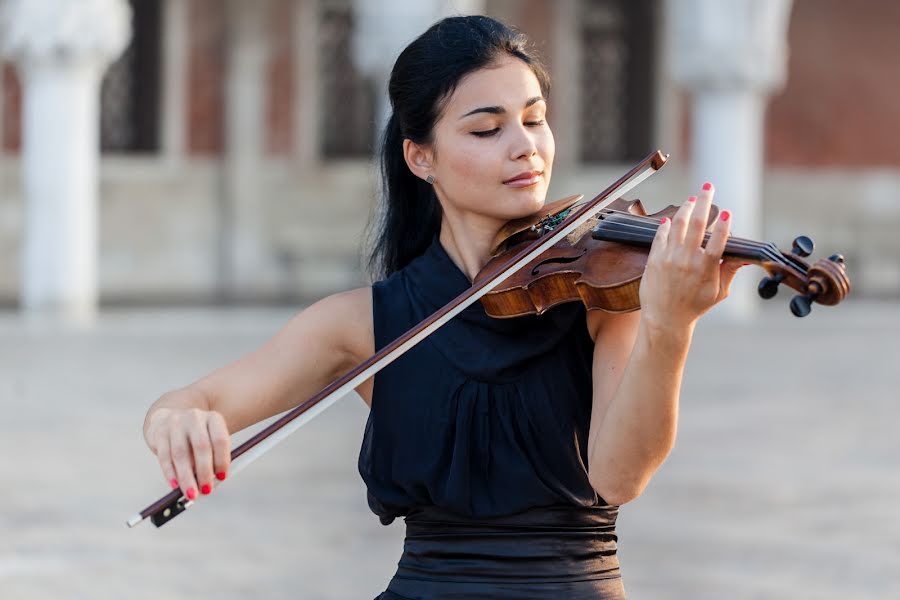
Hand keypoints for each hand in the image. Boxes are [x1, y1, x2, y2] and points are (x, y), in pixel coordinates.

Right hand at [144, 400, 230, 500]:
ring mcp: (176, 423)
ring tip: (191, 493)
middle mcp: (195, 418)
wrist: (170, 419)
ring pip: (181, 453)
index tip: (222, 477)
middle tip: (206, 490)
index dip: (222, 460)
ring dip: (186, 477)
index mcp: (213, 419)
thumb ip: (214, 458)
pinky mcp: (160, 433)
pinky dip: (170, 473)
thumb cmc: (196, 435)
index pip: (220, 440)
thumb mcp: (211, 439)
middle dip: (204, 472)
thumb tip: (213, 482)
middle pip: (201, 446)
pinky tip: (175, 484)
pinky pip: (164, 456)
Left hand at [639, 182, 745, 331]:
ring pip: (677, 225)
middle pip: (696, 223)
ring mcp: (669, 258)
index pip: (718, 240)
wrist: (665, 319)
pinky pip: (660, 236)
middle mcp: (687, 260)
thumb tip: (744, 256)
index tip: (727, 212)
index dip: (723, 224)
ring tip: (691, 200)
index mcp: (706, 268)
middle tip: (708, 187)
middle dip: (704, 201)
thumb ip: (730, 271)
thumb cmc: (694, 307)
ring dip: (685, 208)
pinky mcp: (654, 260)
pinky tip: (671, 218)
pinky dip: (666, 225)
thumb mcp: (718, 292)